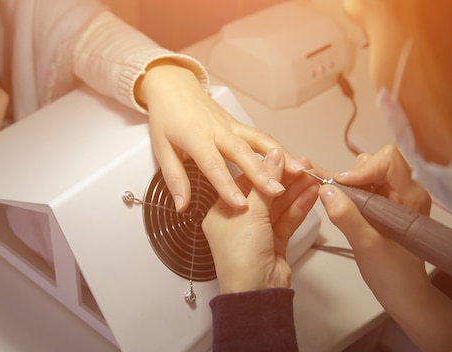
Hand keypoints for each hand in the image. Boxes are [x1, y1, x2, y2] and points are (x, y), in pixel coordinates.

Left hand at [136, 60, 303, 211]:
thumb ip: (175, 178)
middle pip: (243, 153)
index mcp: (196, 137)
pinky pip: (262, 138)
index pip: (213, 165)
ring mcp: (232, 126)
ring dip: (281, 157)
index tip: (240, 204)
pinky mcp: (240, 125)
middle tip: (277, 192)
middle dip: (261, 173)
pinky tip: (294, 162)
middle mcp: (218, 130)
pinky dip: (280, 149)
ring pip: (260, 141)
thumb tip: (182, 205)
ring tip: (299, 173)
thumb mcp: (161, 148)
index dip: (227, 186)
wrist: (173, 86)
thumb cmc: (167, 116)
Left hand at [202, 149, 317, 293]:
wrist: (254, 293)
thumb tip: (272, 157)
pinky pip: (287, 219)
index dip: (265, 169)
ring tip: (312, 176)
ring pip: (278, 206)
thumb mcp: (250, 213)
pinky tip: (312, 194)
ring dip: (295, 191)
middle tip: (303, 165)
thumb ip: (264, 184)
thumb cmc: (240, 257)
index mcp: (221, 212)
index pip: (243, 183)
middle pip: (263, 193)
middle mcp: (237, 221)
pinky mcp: (274, 242)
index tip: (283, 157)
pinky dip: (299, 207)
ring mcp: (256, 233)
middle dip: (284, 179)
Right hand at [316, 145, 451, 350]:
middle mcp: (405, 191)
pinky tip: (328, 193)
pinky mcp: (385, 207)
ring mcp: (395, 198)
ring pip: (366, 174)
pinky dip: (347, 191)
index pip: (387, 160)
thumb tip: (324, 189)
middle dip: (351, 176)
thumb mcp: (365, 244)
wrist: (403, 293)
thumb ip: (345, 215)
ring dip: (348, 184)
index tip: (341, 187)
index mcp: (409, 196)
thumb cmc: (391, 272)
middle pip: (374, 163)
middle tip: (336, 196)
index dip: (361, 169)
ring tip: (335, 201)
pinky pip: (364, 188)